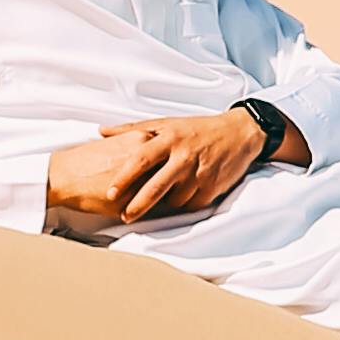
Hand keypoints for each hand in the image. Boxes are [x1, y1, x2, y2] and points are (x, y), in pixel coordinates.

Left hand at [45, 109, 302, 234]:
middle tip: (124, 216)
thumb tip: (101, 130)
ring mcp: (200, 173)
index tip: (110, 192)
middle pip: (156, 186)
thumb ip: (132, 129)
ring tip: (156, 203)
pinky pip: (191, 205)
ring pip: (174, 200)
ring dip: (163, 205)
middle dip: (138, 204)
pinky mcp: (213, 188)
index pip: (141, 159)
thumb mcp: (166, 123)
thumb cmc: (196, 128)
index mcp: (169, 138)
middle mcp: (184, 156)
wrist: (239, 133)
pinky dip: (183, 204)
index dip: (124, 178)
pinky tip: (179, 198)